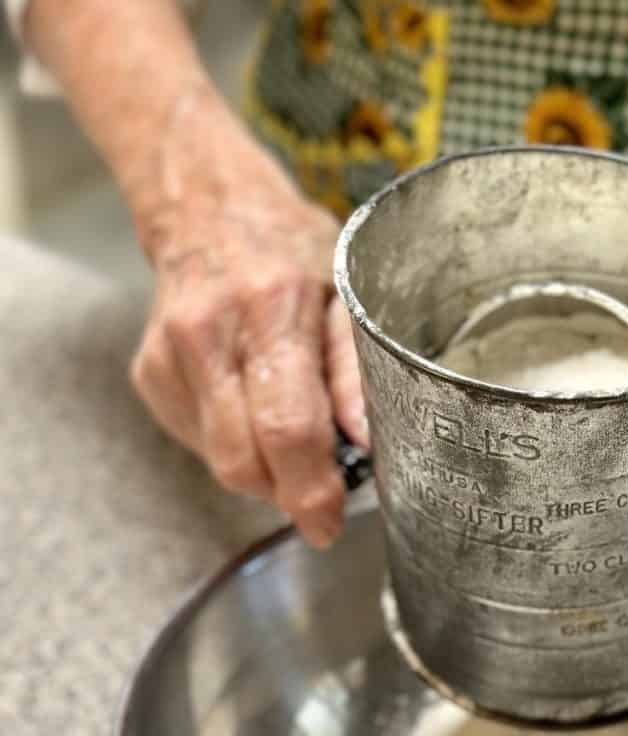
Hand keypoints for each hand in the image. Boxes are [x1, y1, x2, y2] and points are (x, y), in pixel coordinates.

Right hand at [130, 94, 366, 547]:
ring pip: (219, 461)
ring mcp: (168, 358)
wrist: (206, 211)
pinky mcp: (149, 375)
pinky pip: (199, 443)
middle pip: (242, 459)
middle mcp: (208, 336)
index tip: (329, 524)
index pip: (287, 426)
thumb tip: (370, 446)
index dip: (310, 490)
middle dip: (286, 494)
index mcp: (270, 309)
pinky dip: (236, 446)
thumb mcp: (347, 294)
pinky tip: (254, 409)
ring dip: (264, 472)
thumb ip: (357, 372)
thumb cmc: (293, 252)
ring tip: (292, 436)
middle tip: (320, 492)